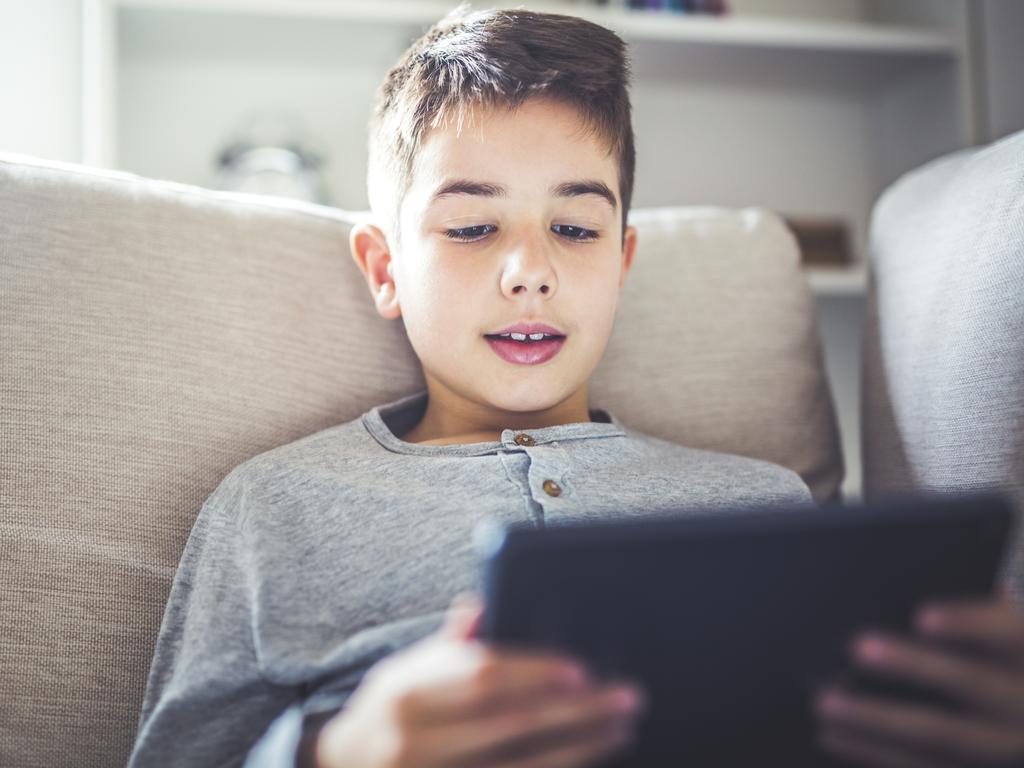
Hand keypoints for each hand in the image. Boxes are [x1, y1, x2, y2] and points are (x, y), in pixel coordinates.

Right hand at [315, 592, 645, 767]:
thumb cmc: (390, 712)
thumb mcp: (406, 670)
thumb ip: (450, 645)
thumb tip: (481, 606)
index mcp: (408, 693)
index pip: (482, 676)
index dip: (535, 671)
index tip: (582, 669)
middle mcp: (416, 741)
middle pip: (512, 723)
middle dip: (576, 710)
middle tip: (626, 697)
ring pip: (521, 766)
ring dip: (580, 748)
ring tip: (620, 728)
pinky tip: (585, 759)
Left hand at [814, 587, 1023, 766]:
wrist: (1022, 715)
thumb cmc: (1004, 655)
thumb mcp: (1007, 628)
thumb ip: (977, 614)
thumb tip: (919, 594)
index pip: (1009, 633)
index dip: (968, 624)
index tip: (922, 615)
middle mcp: (1023, 701)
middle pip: (971, 683)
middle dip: (913, 666)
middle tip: (858, 647)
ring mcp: (1005, 745)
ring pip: (942, 735)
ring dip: (878, 720)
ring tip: (825, 702)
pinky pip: (925, 766)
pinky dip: (873, 753)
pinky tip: (832, 735)